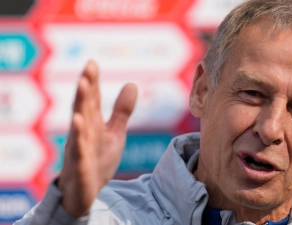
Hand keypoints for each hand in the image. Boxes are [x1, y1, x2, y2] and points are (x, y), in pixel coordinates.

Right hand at [57, 60, 137, 216]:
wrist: (86, 191)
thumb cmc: (97, 158)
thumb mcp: (114, 133)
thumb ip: (121, 111)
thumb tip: (132, 83)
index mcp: (91, 124)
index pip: (92, 100)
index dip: (92, 82)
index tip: (92, 63)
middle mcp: (83, 134)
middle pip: (83, 109)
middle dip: (85, 90)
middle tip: (87, 70)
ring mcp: (80, 151)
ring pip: (79, 128)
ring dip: (80, 109)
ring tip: (82, 89)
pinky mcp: (81, 169)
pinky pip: (80, 155)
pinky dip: (79, 142)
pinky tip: (78, 125)